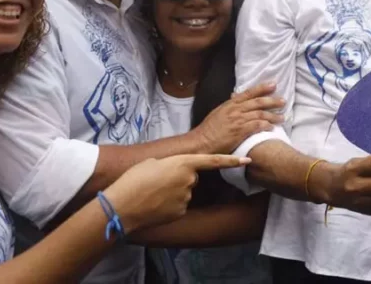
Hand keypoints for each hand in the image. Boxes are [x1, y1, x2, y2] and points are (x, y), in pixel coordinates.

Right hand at [104, 154, 251, 232]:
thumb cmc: (133, 179)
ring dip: (173, 191)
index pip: (214, 160)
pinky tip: (156, 204)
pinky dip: (170, 204)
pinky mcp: (181, 211)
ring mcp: (186, 197)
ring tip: (153, 192)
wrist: (122, 205)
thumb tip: (175, 170)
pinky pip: (179, 205)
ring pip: (184, 191)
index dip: (232, 160)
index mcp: (183, 163)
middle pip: (192, 176)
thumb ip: (171, 163)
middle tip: (158, 180)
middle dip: (179, 178)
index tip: (247, 159)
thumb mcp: (153, 163)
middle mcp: (189, 179)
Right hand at [190, 83, 284, 153]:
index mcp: (230, 103)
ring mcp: (238, 120)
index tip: (273, 84)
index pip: (249, 93)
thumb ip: (230, 104)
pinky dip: (266, 126)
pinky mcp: (240, 131)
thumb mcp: (219, 112)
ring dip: (273, 116)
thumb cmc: (209, 128)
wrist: (202, 141)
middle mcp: (236, 110)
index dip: (262, 88)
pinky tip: (271, 127)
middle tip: (283, 101)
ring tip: (282, 117)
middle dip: (272, 101)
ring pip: (260, 114)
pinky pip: (256, 126)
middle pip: (258, 102)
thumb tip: (235, 96)